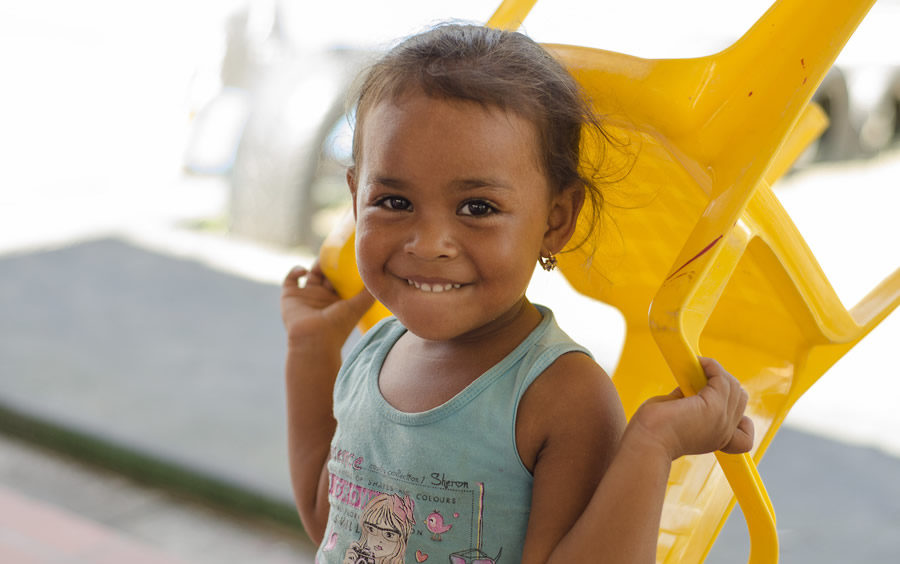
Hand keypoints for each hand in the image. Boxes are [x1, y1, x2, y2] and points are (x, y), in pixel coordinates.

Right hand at [281, 262, 374, 348]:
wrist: (314, 340)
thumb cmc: (338, 325)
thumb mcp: (358, 307)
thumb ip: (369, 293)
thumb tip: (377, 276)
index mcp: (337, 302)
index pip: (342, 281)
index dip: (345, 270)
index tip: (349, 259)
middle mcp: (322, 299)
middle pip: (327, 276)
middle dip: (331, 264)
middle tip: (337, 255)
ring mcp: (306, 297)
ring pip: (311, 274)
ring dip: (317, 264)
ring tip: (324, 259)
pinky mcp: (290, 297)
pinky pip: (290, 279)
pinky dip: (296, 271)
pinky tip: (305, 270)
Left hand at [630, 357, 753, 460]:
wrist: (646, 442)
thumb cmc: (652, 432)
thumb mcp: (679, 415)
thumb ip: (691, 401)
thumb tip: (691, 382)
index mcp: (717, 439)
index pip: (744, 429)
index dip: (736, 411)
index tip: (714, 397)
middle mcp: (724, 432)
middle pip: (739, 398)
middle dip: (722, 382)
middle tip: (698, 376)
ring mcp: (723, 421)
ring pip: (733, 386)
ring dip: (716, 371)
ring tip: (697, 366)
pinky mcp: (715, 408)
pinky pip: (722, 378)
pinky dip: (712, 366)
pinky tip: (698, 363)